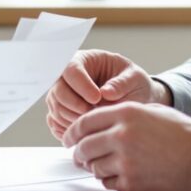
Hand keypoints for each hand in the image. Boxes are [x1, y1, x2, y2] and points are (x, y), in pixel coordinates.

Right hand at [45, 50, 160, 140]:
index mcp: (84, 60)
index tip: (97, 98)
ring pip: (56, 108)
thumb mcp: (135, 78)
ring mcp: (62, 96)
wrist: (133, 100)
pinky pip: (56, 123)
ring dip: (74, 119)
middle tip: (96, 113)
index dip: (81, 85)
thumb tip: (106, 92)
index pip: (71, 69)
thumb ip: (122, 83)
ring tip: (96, 122)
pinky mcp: (61, 113)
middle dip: (75, 105)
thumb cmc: (133, 84)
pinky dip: (70, 129)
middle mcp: (67, 77)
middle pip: (58, 90)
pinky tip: (88, 130)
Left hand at [62, 102, 190, 190]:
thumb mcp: (152, 111)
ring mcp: (126, 162)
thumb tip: (96, 126)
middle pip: (83, 147)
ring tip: (110, 165)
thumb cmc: (183, 135)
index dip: (72, 133)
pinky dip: (111, 181)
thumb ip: (122, 115)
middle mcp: (122, 136)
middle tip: (80, 156)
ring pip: (94, 167)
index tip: (69, 139)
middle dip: (79, 153)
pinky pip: (108, 184)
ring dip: (97, 167)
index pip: (84, 123)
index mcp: (126, 114)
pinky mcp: (132, 184)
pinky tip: (124, 175)